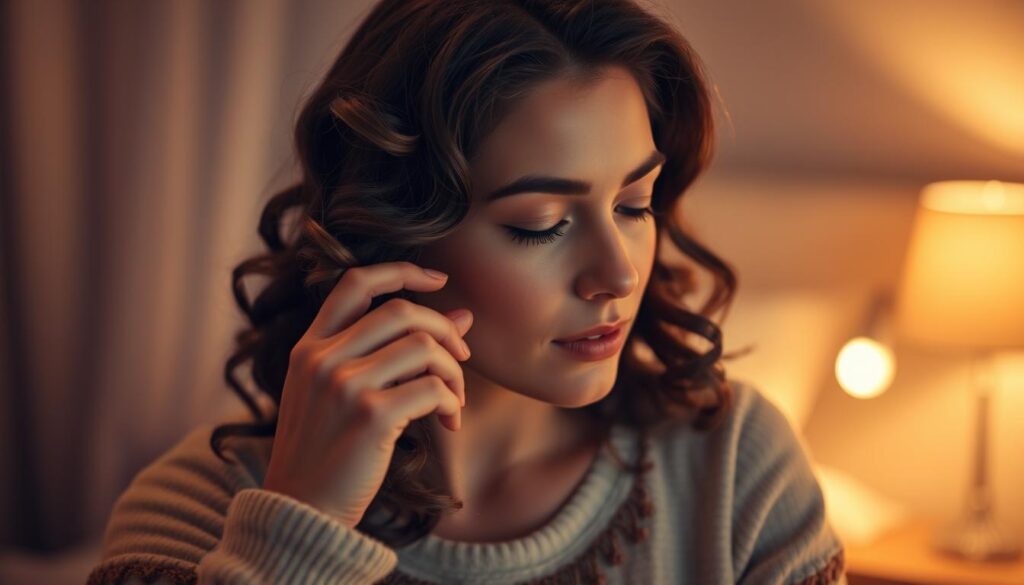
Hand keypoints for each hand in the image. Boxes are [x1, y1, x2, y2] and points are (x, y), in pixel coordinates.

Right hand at [261, 261, 472, 528]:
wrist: (300, 513)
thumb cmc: (328, 454)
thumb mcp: (345, 395)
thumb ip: (394, 352)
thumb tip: (464, 316)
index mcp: (309, 348)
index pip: (355, 283)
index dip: (403, 272)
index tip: (439, 280)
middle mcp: (322, 359)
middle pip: (401, 311)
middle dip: (444, 330)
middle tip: (462, 359)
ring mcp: (343, 385)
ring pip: (424, 347)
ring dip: (453, 373)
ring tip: (454, 401)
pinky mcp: (369, 415)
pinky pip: (432, 388)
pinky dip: (451, 402)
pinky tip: (449, 422)